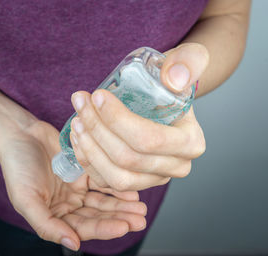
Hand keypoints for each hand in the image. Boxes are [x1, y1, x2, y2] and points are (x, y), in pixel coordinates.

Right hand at [0, 120, 146, 250]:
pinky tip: (130, 190)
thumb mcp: (26, 199)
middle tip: (140, 219)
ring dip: (121, 204)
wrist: (19, 133)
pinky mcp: (83, 171)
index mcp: (53, 217)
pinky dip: (115, 186)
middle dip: (119, 218)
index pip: (82, 228)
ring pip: (102, 200)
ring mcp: (76, 189)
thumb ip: (47, 225)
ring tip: (140, 207)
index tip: (124, 226)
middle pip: (97, 216)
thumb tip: (73, 244)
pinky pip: (102, 181)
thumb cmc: (17, 166)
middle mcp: (67, 205)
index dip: (103, 229)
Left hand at [69, 43, 207, 190]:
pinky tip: (78, 138)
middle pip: (128, 159)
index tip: (97, 96)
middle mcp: (176, 166)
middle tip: (81, 103)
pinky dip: (87, 162)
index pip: (149, 140)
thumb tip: (174, 79)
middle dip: (97, 129)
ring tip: (77, 120)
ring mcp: (155, 178)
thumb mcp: (188, 60)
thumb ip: (188, 61)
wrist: (167, 95)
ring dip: (89, 149)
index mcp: (191, 142)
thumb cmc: (174, 79)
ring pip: (115, 177)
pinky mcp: (136, 183)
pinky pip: (106, 182)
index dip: (117, 120)